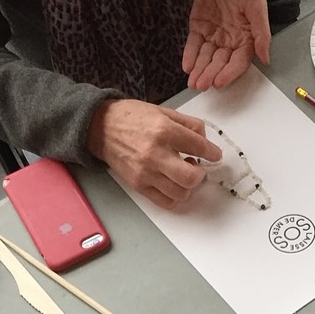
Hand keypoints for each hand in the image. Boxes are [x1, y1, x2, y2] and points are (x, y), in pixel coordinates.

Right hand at [87, 99, 221, 209]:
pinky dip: (175, 196)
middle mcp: (156, 153)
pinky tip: (172, 184)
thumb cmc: (133, 117)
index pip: (199, 147)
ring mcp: (146, 172)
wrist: (100, 127)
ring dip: (187, 186)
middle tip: (197, 167)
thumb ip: (188, 124)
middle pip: (191, 177)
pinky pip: (166, 202)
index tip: (214, 155)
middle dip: (200, 174)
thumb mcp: (163, 111)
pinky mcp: (138, 185)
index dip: (212, 153)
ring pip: (181, 193)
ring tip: (182, 174)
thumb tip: (205, 140)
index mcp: (164, 130)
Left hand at [183, 0, 269, 91]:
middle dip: (210, 74)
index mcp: (246, 37)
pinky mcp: (199, 26)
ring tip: (192, 82)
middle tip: (200, 85)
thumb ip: (261, 32)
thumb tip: (266, 58)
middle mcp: (230, 39)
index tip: (219, 82)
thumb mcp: (257, 4)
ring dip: (199, 69)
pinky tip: (186, 66)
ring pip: (206, 57)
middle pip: (220, 62)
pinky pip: (194, 44)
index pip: (238, 61)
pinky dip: (190, 55)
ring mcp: (214, 34)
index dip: (229, 73)